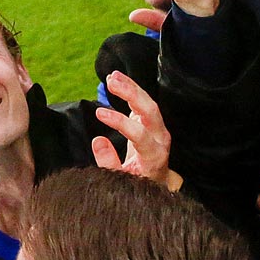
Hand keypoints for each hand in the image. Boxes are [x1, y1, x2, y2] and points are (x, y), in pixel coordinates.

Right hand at [93, 71, 181, 190]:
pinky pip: (144, 102)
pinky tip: (117, 79)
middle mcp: (161, 139)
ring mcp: (158, 129)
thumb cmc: (139, 184)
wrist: (158, 183)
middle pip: (151, 112)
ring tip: (112, 76)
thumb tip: (98, 140)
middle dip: (132, 94)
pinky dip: (131, 89)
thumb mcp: (122, 181)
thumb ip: (109, 163)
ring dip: (131, 87)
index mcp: (154, 156)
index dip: (120, 122)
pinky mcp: (152, 121)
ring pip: (149, 103)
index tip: (99, 112)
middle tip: (112, 82)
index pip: (140, 134)